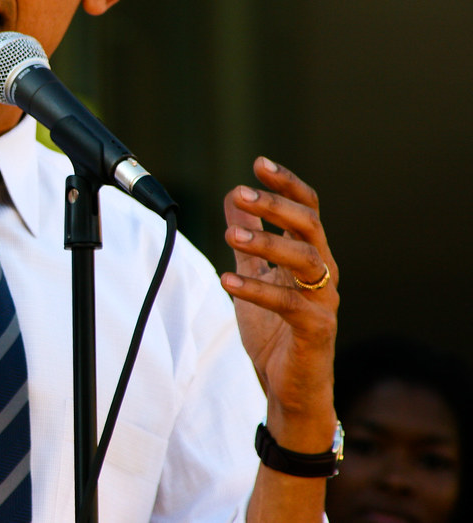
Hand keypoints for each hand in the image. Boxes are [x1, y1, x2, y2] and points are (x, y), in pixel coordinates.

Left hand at [220, 156, 338, 449]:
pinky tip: (228, 282)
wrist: (290, 389)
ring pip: (306, 260)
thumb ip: (247, 238)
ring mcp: (324, 302)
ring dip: (267, 243)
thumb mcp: (254, 274)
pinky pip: (290, 305)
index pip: (307, 209)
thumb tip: (231, 197)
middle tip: (240, 193)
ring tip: (229, 236)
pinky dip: (258, 291)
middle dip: (276, 206)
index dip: (286, 184)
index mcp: (310, 256)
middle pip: (310, 226)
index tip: (258, 163)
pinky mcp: (316, 331)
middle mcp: (323, 273)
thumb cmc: (276, 332)